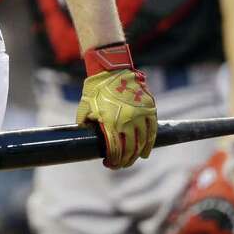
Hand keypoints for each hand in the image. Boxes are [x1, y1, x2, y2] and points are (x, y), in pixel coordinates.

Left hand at [75, 43, 156, 168]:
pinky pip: (152, 131)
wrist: (111, 68)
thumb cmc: (96, 87)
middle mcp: (127, 120)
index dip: (113, 160)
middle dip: (125, 161)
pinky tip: (145, 152)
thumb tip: (81, 134)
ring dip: (137, 155)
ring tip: (132, 160)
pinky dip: (150, 143)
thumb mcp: (85, 105)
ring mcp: (140, 115)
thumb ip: (84, 121)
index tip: (110, 164)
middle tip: (120, 165)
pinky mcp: (149, 109)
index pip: (115, 149)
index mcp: (111, 122)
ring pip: (142, 142)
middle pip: (129, 149)